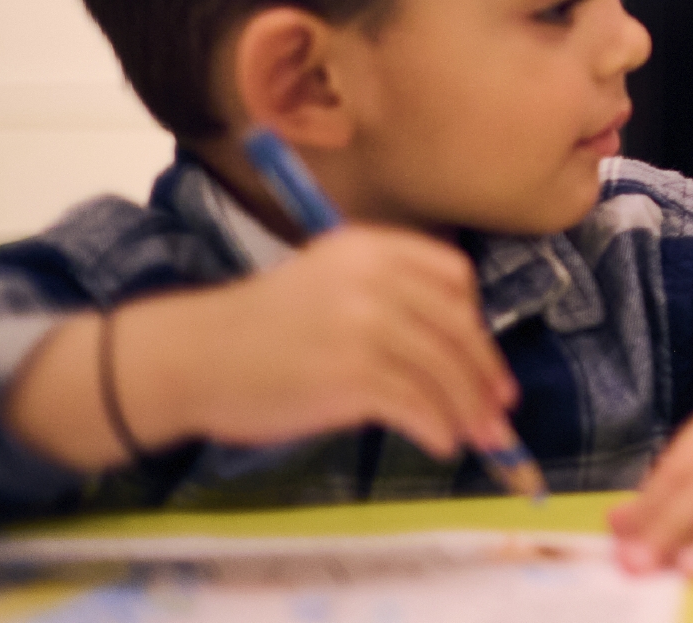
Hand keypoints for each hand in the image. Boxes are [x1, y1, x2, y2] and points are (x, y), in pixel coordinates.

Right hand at [144, 227, 515, 459]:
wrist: (192, 355)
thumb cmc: (260, 327)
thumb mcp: (328, 281)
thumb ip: (388, 295)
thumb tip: (456, 348)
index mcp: (371, 246)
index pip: (453, 276)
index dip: (476, 320)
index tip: (485, 356)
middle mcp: (374, 278)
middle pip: (457, 326)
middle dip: (484, 373)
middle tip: (500, 410)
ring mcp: (364, 324)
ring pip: (441, 370)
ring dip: (468, 410)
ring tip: (479, 438)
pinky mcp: (350, 373)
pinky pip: (415, 404)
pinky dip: (436, 427)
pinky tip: (442, 444)